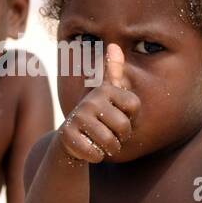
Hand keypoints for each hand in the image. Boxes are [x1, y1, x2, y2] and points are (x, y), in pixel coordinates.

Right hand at [58, 44, 137, 162]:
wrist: (69, 139)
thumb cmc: (96, 116)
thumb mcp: (108, 95)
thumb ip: (113, 72)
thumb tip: (113, 45)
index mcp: (104, 90)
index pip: (134, 107)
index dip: (131, 118)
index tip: (118, 116)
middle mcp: (89, 101)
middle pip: (124, 126)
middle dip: (121, 137)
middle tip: (109, 134)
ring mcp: (77, 118)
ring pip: (109, 142)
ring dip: (109, 149)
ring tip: (101, 143)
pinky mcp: (67, 136)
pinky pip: (94, 153)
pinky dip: (95, 157)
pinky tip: (89, 151)